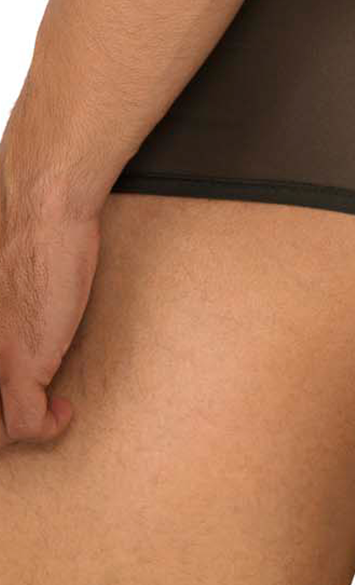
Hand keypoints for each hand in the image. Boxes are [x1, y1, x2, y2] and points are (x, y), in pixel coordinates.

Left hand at [0, 197, 100, 447]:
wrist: (45, 214)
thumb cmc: (26, 237)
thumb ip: (1, 320)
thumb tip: (14, 332)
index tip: (10, 396)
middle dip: (4, 418)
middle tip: (25, 407)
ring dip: (21, 426)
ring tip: (43, 410)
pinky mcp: (20, 368)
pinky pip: (28, 424)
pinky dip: (50, 426)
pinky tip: (62, 411)